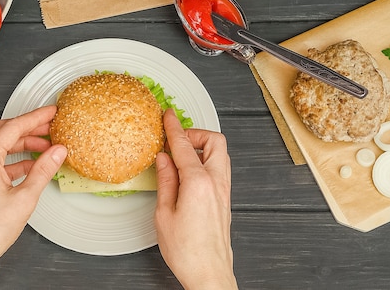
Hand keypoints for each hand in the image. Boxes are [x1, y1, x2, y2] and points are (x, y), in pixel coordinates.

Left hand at [0, 106, 66, 289]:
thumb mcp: (25, 197)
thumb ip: (43, 170)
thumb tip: (57, 152)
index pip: (13, 127)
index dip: (36, 118)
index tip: (50, 113)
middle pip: (4, 132)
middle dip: (28, 128)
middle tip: (49, 127)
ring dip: (22, 144)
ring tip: (45, 147)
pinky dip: (14, 160)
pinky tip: (31, 166)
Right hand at [155, 109, 236, 289]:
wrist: (209, 273)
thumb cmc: (186, 250)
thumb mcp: (163, 214)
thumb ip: (165, 181)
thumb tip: (163, 159)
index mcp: (198, 183)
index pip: (185, 145)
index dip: (174, 127)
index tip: (167, 115)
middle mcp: (216, 183)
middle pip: (215, 141)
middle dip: (196, 134)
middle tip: (177, 140)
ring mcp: (224, 191)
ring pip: (220, 154)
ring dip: (202, 148)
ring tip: (181, 156)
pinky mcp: (225, 200)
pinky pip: (219, 169)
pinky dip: (205, 162)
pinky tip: (188, 173)